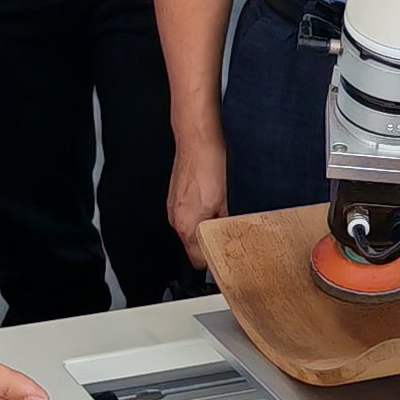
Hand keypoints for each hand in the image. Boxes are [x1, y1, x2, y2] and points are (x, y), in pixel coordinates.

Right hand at [166, 126, 229, 260]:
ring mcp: (173, 208)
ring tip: (218, 212)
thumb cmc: (209, 164)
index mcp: (188, 225)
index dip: (212, 259)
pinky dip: (196, 214)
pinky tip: (209, 200)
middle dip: (208, 242)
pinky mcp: (173, 198)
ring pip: (189, 229)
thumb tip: (226, 234)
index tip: (222, 256)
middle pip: (192, 245)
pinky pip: (185, 215)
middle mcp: (176, 220)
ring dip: (202, 226)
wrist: (196, 140)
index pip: (197, 260)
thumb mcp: (225, 200)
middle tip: (225, 233)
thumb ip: (224, 223)